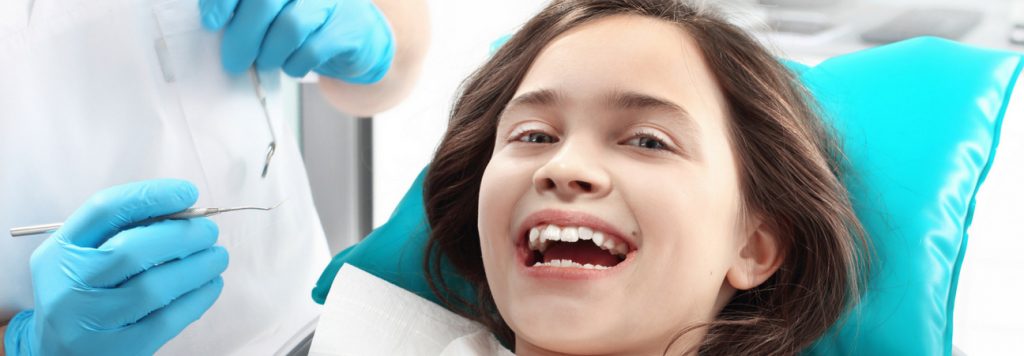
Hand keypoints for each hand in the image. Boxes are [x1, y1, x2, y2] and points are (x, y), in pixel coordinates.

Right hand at [3, 180, 227, 355]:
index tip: (187, 193)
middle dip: (183, 235)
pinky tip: (211, 284)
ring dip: (199, 266)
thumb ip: (120, 230)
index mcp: (59, 253)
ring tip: (217, 257)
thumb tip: (184, 212)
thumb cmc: (80, 294)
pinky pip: (168, 319)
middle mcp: (68, 287)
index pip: (106, 210)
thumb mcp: (80, 257)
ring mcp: (92, 322)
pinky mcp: (118, 349)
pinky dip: (198, 297)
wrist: (54, 354)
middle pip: (134, 249)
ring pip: (156, 286)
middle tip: (208, 232)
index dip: (152, 196)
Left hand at [200, 0, 394, 83]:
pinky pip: (311, 51)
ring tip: (266, 63)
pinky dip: (294, 65)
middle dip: (243, 36)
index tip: (211, 22)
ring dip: (269, 54)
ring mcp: (333, 1)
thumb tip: (213, 22)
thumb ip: (249, 8)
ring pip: (289, 28)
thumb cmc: (310, 21)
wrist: (361, 37)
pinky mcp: (348, 28)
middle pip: (265, 2)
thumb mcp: (277, 7)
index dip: (224, 0)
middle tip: (233, 60)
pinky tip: (292, 66)